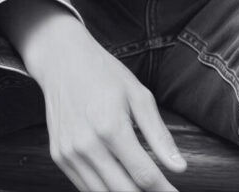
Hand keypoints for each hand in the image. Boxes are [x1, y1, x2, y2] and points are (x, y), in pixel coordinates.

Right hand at [0, 0, 185, 191]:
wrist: (62, 60)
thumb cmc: (104, 74)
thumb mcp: (138, 95)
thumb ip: (159, 135)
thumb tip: (179, 168)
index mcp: (111, 127)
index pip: (143, 176)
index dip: (164, 190)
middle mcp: (86, 145)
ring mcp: (69, 153)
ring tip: (141, 187)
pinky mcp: (59, 156)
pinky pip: (85, 187)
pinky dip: (104, 189)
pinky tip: (119, 180)